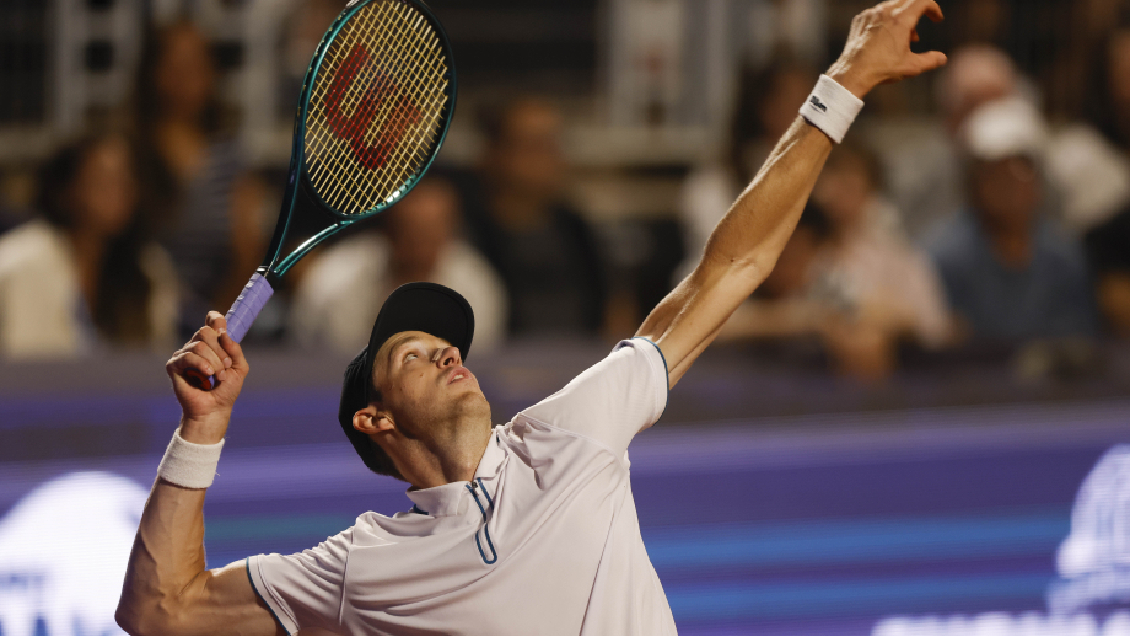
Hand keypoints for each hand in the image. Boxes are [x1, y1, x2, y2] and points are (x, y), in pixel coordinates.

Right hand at [165, 311, 249, 442]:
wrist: (215, 409)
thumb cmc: (226, 389)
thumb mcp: (239, 368)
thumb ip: (235, 350)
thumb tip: (224, 333)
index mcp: (212, 344)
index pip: (211, 321)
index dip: (216, 320)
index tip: (223, 328)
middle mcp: (196, 346)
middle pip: (205, 331)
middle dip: (220, 350)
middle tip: (226, 366)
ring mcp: (184, 355)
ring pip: (199, 345)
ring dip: (214, 362)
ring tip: (217, 376)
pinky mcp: (174, 366)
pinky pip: (187, 356)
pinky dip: (200, 365)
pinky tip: (207, 375)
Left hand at [826, 0, 946, 98]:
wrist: (852, 73)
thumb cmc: (882, 69)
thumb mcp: (911, 66)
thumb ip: (931, 60)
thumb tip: (942, 58)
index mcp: (901, 19)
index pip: (923, 1)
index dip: (933, 8)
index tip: (936, 19)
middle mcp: (885, 12)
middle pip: (907, 1)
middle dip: (917, 13)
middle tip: (918, 31)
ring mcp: (870, 14)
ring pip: (891, 6)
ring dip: (902, 18)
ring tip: (904, 39)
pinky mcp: (859, 20)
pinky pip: (876, 13)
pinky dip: (885, 20)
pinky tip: (885, 38)